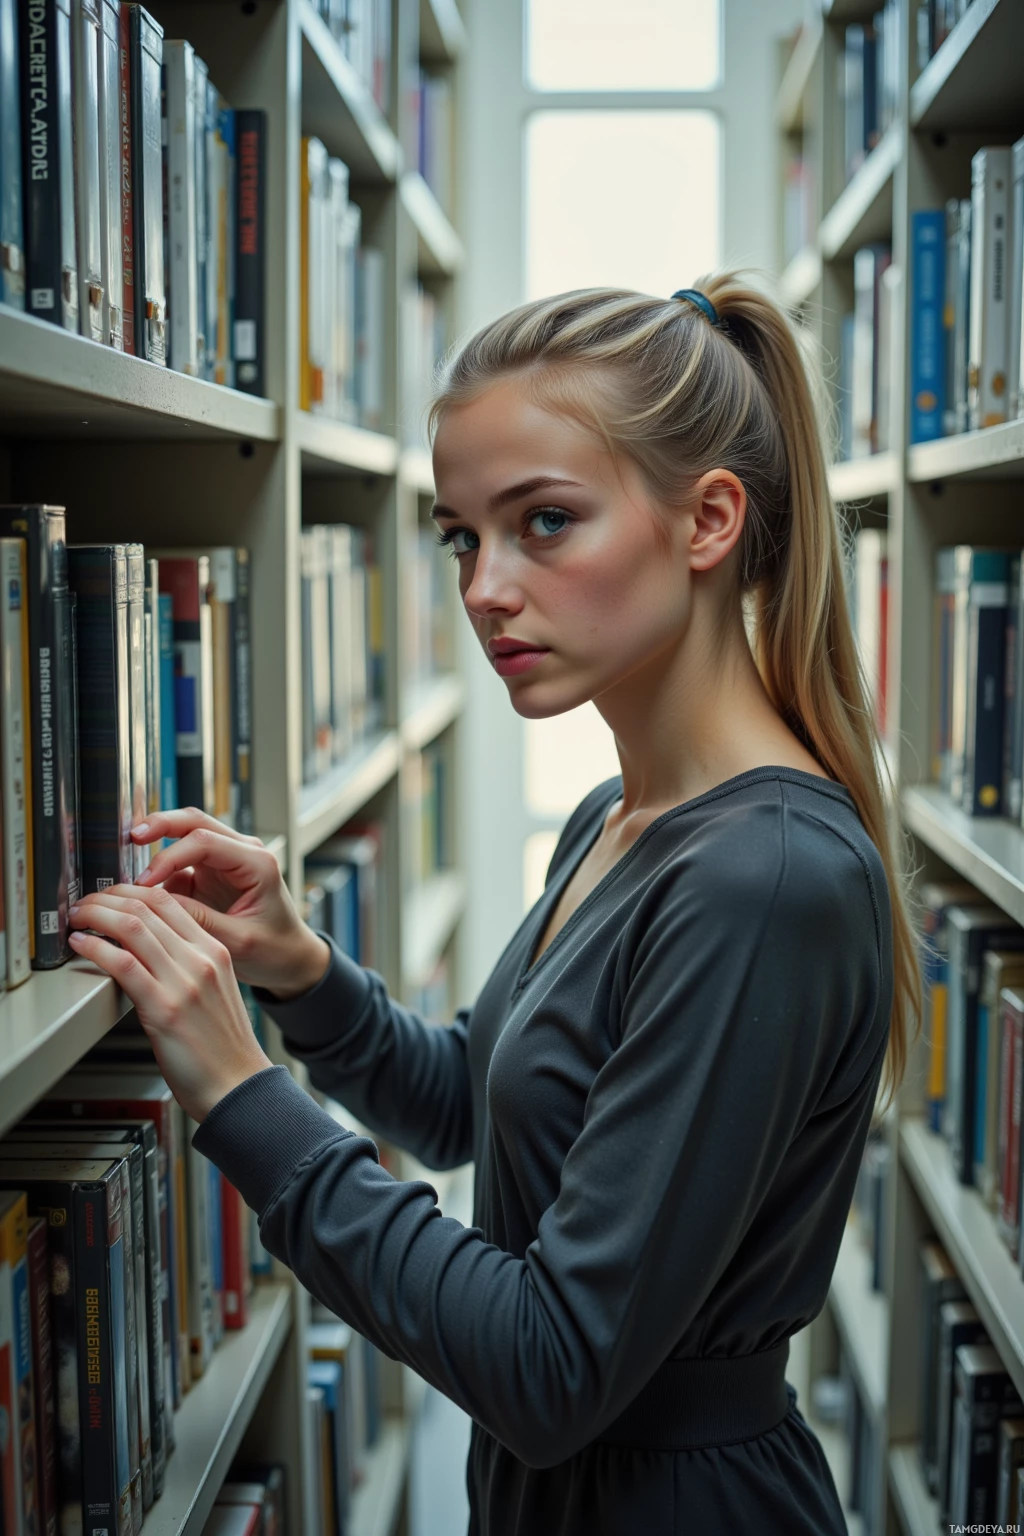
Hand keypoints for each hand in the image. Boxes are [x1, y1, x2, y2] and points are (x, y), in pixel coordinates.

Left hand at [68, 885, 274, 1121]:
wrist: (239, 1085)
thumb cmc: (224, 1048)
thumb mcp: (215, 990)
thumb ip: (188, 965)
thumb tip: (146, 950)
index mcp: (215, 951)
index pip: (170, 901)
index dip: (132, 890)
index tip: (110, 896)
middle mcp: (202, 959)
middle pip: (148, 906)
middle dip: (107, 897)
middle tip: (86, 903)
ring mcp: (185, 982)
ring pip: (133, 927)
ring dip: (96, 915)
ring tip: (78, 918)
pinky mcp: (165, 1008)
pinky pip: (123, 964)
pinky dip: (95, 948)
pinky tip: (82, 945)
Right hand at [130, 808, 329, 998]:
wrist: (290, 958)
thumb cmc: (275, 949)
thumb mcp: (239, 941)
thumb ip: (201, 921)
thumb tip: (158, 904)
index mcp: (257, 863)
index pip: (206, 842)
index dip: (170, 857)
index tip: (146, 881)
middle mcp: (242, 853)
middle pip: (195, 822)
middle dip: (160, 826)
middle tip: (129, 837)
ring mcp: (225, 860)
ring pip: (186, 834)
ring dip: (157, 844)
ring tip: (130, 868)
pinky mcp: (211, 873)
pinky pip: (181, 861)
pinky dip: (161, 870)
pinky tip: (143, 889)